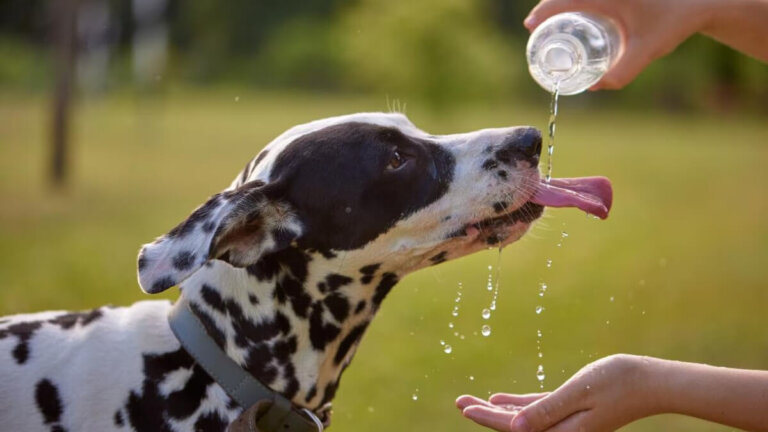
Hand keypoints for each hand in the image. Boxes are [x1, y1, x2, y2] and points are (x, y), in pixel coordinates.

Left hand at [456, 354, 655, 431]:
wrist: (650, 382)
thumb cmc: (617, 383)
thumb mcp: (578, 393)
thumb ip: (546, 411)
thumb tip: (516, 428)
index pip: (515, 429)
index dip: (487, 418)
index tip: (464, 408)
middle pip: (514, 427)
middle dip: (485, 415)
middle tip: (458, 402)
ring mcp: (567, 424)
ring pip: (523, 419)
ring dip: (497, 410)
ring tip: (470, 401)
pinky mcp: (572, 412)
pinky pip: (537, 410)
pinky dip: (518, 405)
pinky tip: (499, 398)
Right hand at [524, 0, 716, 89]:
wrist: (702, 0)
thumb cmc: (674, 22)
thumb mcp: (647, 50)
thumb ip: (622, 72)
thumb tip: (593, 87)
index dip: (543, 11)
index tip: (530, 26)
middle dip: (548, 9)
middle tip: (538, 30)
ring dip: (561, 4)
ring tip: (552, 25)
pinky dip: (576, 2)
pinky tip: (573, 14)